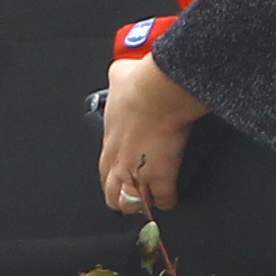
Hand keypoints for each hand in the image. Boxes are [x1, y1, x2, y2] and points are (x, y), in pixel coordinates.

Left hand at [100, 53, 205, 218]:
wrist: (156, 95)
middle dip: (119, 196)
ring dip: (138, 203)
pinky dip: (167, 201)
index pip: (104, 166)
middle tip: (128, 197)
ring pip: (131, 203)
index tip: (118, 174)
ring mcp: (138, 172)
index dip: (111, 174)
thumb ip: (118, 78)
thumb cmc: (139, 86)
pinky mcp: (160, 178)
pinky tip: (170, 199)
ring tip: (147, 202)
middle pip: (111, 191)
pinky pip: (163, 200)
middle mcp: (119, 161)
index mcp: (109, 140)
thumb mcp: (119, 77)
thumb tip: (120, 72)